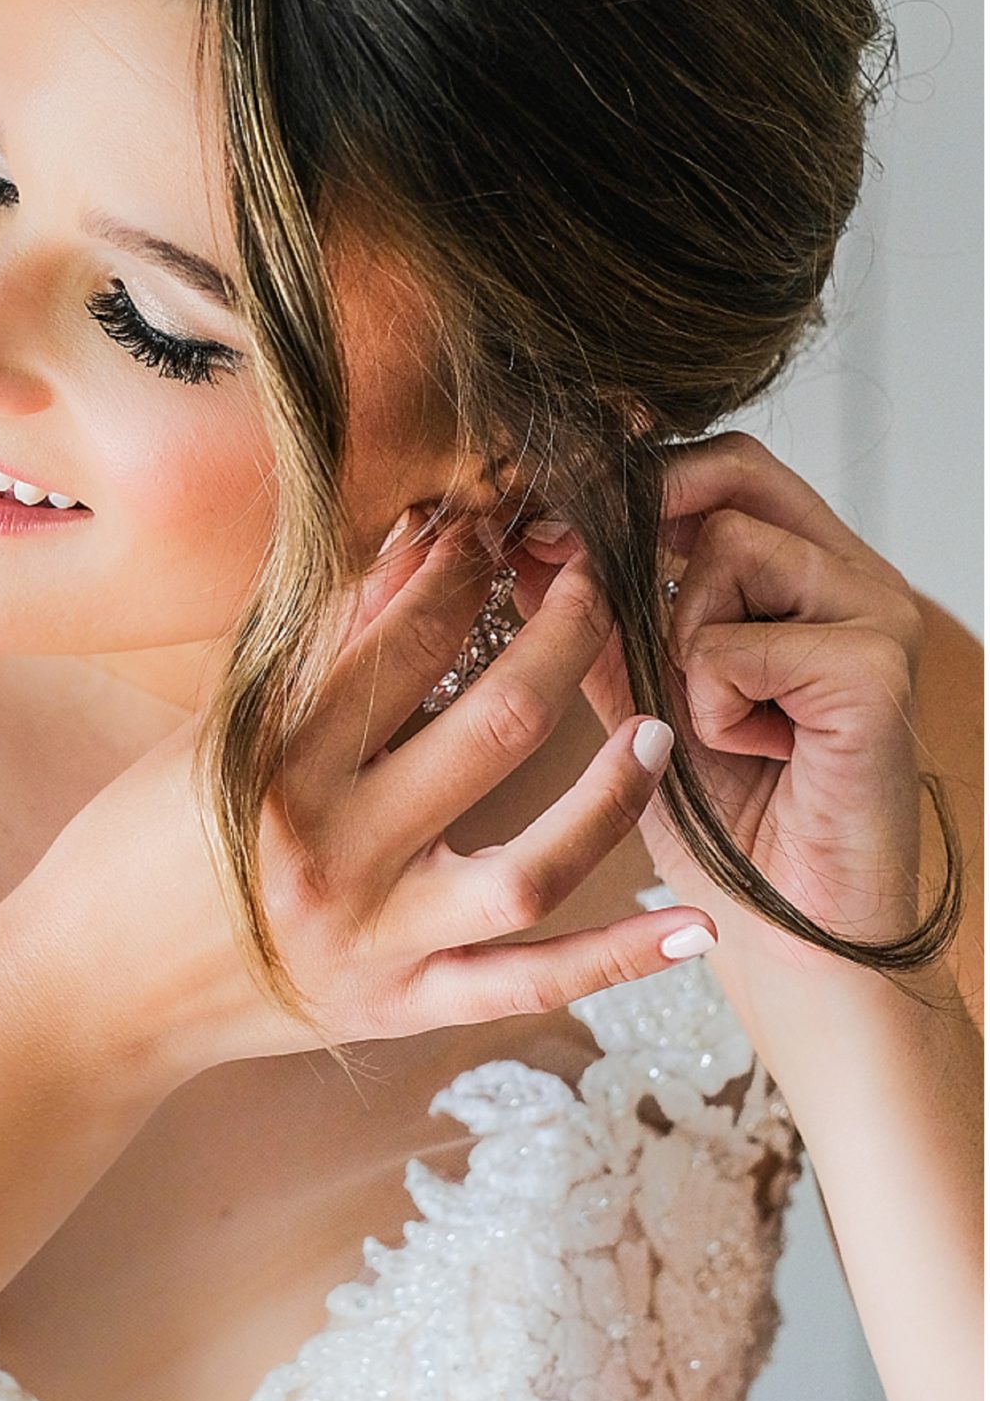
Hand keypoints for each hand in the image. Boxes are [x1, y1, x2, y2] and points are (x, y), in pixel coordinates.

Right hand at [24, 515, 720, 1082]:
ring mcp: (374, 944)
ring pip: (529, 869)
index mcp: (272, 770)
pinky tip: (699, 927)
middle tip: (605, 578)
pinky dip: (617, 959)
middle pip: (490, 731)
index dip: (466, 571)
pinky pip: (527, 987)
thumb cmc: (134, 849)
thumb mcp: (212, 738)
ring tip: (656, 727)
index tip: (503, 523)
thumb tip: (411, 552)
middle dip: (561, 639)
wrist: (86, 996)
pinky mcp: (400, 1008)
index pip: (401, 646)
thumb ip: (319, 657)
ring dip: (610, 795)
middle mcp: (331, 857)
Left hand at [514, 429, 931, 994]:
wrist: (792, 935)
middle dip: (645, 520)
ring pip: (726, 550)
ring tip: (715, 718)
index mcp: (804, 570)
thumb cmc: (725, 821)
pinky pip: (738, 644)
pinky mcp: (877, 673)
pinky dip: (713, 703)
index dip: (629, 477)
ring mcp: (876, 617)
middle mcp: (852, 576)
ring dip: (680, 642)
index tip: (542, 525)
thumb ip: (595, 618)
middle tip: (586, 578)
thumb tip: (524, 541)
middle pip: (730, 474)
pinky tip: (753, 752)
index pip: (721, 465)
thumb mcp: (642, 696)